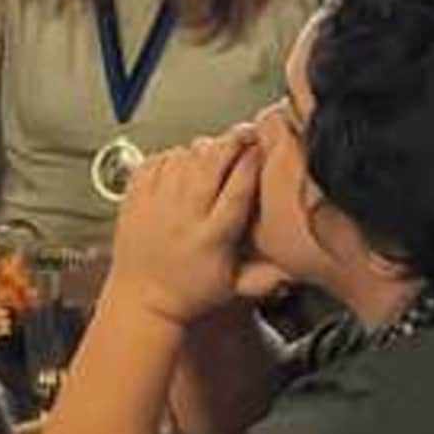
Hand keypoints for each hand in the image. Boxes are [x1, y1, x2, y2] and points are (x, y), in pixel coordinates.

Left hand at [104, 129, 258, 329]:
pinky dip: (171, 154)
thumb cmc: (187, 294)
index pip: (237, 189)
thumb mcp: (234, 288)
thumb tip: (298, 268)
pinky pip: (155, 160)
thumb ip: (267, 276)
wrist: (142, 301)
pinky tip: (181, 161)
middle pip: (210, 164)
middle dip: (231, 142)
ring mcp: (157, 204)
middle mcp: (184, 216)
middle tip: (245, 132)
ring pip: (183, 157)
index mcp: (212, 237)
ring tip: (215, 148)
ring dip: (202, 147)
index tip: (262, 148)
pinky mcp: (135, 198)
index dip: (252, 163)